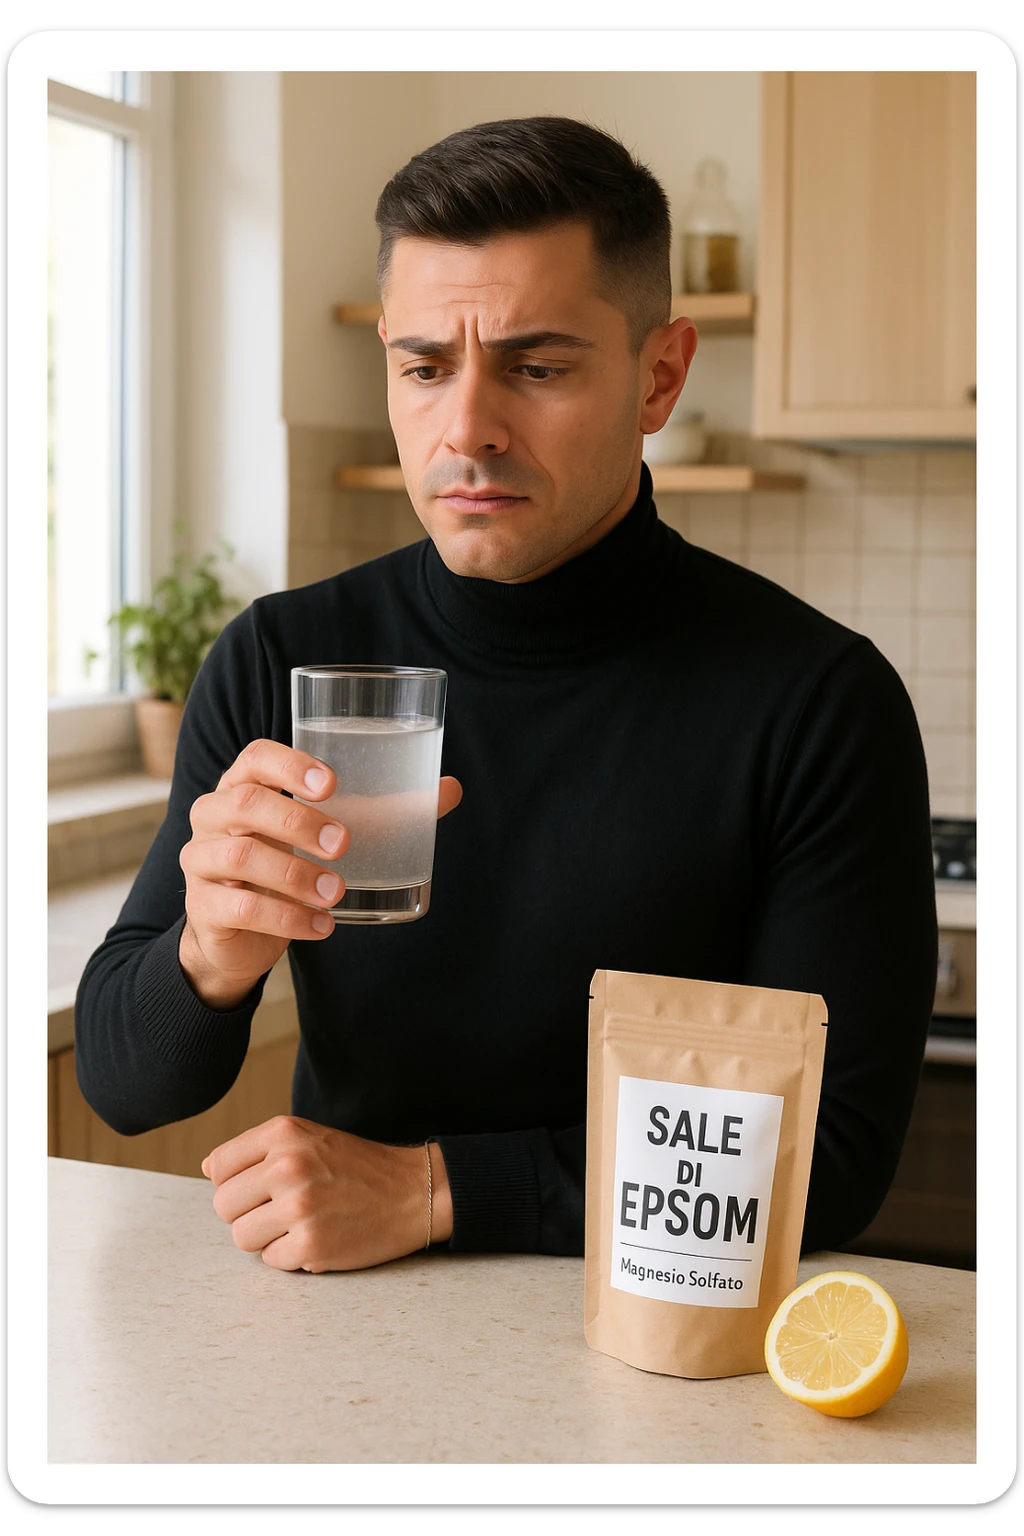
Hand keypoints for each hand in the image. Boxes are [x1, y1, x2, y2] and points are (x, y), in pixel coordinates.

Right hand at [178, 739, 462, 1007]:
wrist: (239, 934)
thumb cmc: (289, 865)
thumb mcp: (331, 835)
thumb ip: (386, 812)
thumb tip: (450, 789)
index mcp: (243, 785)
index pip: (255, 757)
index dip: (290, 764)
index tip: (333, 783)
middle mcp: (213, 815)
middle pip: (245, 803)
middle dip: (298, 821)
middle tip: (344, 844)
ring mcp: (200, 859)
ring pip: (241, 855)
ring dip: (295, 875)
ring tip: (336, 893)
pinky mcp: (203, 905)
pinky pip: (241, 906)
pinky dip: (286, 917)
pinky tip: (322, 926)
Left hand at [201, 1115, 452, 1270]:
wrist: (413, 1192)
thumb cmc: (358, 1166)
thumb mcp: (309, 1137)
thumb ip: (258, 1149)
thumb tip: (208, 1169)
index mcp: (284, 1133)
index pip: (219, 1166)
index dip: (236, 1182)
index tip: (261, 1187)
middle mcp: (288, 1166)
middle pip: (224, 1206)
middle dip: (248, 1213)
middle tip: (281, 1210)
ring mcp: (299, 1207)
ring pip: (242, 1237)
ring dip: (266, 1238)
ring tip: (299, 1224)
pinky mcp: (311, 1245)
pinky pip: (271, 1260)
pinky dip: (291, 1256)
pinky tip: (318, 1238)